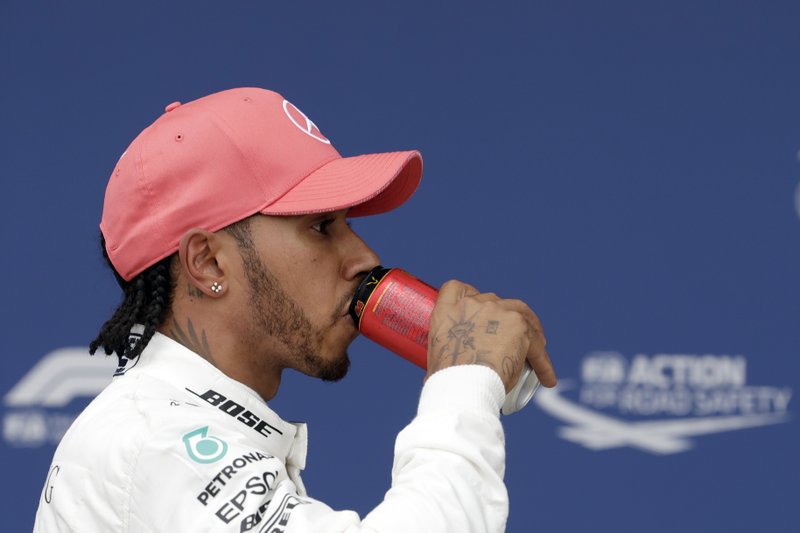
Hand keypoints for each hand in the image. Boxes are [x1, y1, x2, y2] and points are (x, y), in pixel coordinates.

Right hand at [426, 280, 556, 392]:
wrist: (463, 385)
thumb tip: (452, 369)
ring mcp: (498, 311)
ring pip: (521, 314)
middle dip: (505, 318)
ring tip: (536, 352)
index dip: (468, 298)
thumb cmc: (448, 381)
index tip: (478, 312)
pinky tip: (546, 377)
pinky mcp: (519, 326)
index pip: (457, 289)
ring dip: (530, 332)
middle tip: (511, 338)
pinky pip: (537, 342)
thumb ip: (447, 352)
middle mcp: (473, 304)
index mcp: (448, 310)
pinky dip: (543, 361)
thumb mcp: (435, 357)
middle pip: (496, 302)